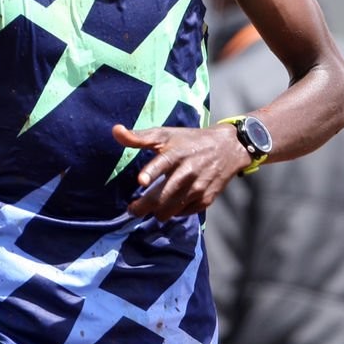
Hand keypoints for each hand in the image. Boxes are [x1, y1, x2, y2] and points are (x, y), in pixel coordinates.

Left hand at [113, 122, 246, 220]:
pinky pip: (183, 213)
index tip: (141, 181)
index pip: (163, 163)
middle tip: (132, 210)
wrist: (228, 148)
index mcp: (176, 153)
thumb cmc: (189, 141)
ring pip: (170, 210)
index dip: (151, 172)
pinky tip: (171, 204)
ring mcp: (198, 188)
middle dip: (143, 207)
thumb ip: (139, 137)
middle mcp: (188, 172)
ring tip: (151, 208)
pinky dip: (174, 212)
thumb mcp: (166, 135)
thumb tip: (115, 131)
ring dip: (157, 212)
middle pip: (162, 197)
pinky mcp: (206, 200)